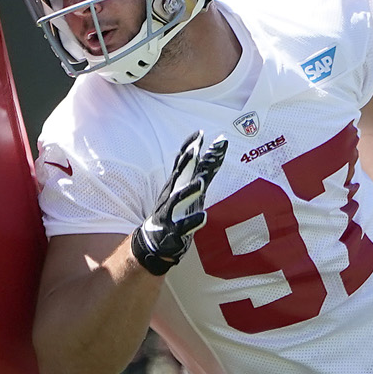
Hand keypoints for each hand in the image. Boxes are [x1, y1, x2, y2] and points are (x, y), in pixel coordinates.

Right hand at [131, 131, 226, 275]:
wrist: (155, 240)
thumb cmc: (177, 210)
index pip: (183, 163)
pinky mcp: (174, 231)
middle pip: (179, 176)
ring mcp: (172, 213)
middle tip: (195, 148)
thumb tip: (217, 148)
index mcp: (177, 184)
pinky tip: (203, 217)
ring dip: (189, 191)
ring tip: (200, 183)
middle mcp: (172, 195)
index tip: (199, 133)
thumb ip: (204, 169)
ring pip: (179, 200)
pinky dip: (193, 222)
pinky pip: (183, 227)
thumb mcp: (189, 187)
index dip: (190, 148)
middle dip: (186, 162)